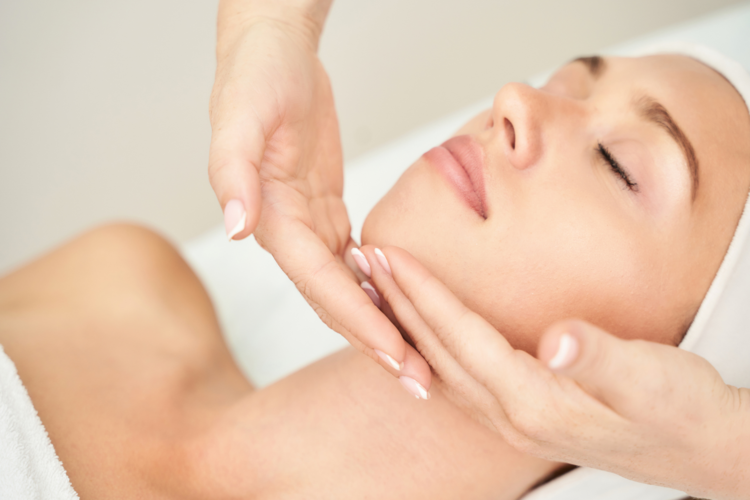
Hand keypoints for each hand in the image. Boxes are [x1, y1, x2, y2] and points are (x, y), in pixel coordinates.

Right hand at [208, 2, 431, 386]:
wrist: (273, 51)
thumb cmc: (257, 75)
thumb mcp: (242, 113)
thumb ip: (233, 171)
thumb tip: (235, 228)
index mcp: (271, 218)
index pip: (320, 283)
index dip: (358, 320)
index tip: (395, 355)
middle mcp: (287, 231)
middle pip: (335, 300)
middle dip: (375, 342)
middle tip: (419, 381)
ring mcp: (308, 224)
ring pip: (346, 290)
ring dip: (380, 326)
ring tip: (418, 361)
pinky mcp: (325, 211)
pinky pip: (354, 263)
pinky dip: (377, 290)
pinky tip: (404, 309)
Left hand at [359, 245, 749, 499]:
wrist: (699, 451)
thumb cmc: (680, 412)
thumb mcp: (653, 381)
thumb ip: (602, 360)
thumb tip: (559, 340)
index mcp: (535, 402)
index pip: (461, 337)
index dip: (422, 293)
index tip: (389, 255)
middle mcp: (511, 416)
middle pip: (436, 351)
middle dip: (396, 302)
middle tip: (362, 260)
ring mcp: (511, 419)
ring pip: (438, 366)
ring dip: (403, 323)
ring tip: (376, 287)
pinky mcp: (519, 413)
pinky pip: (456, 378)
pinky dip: (427, 347)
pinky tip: (418, 331)